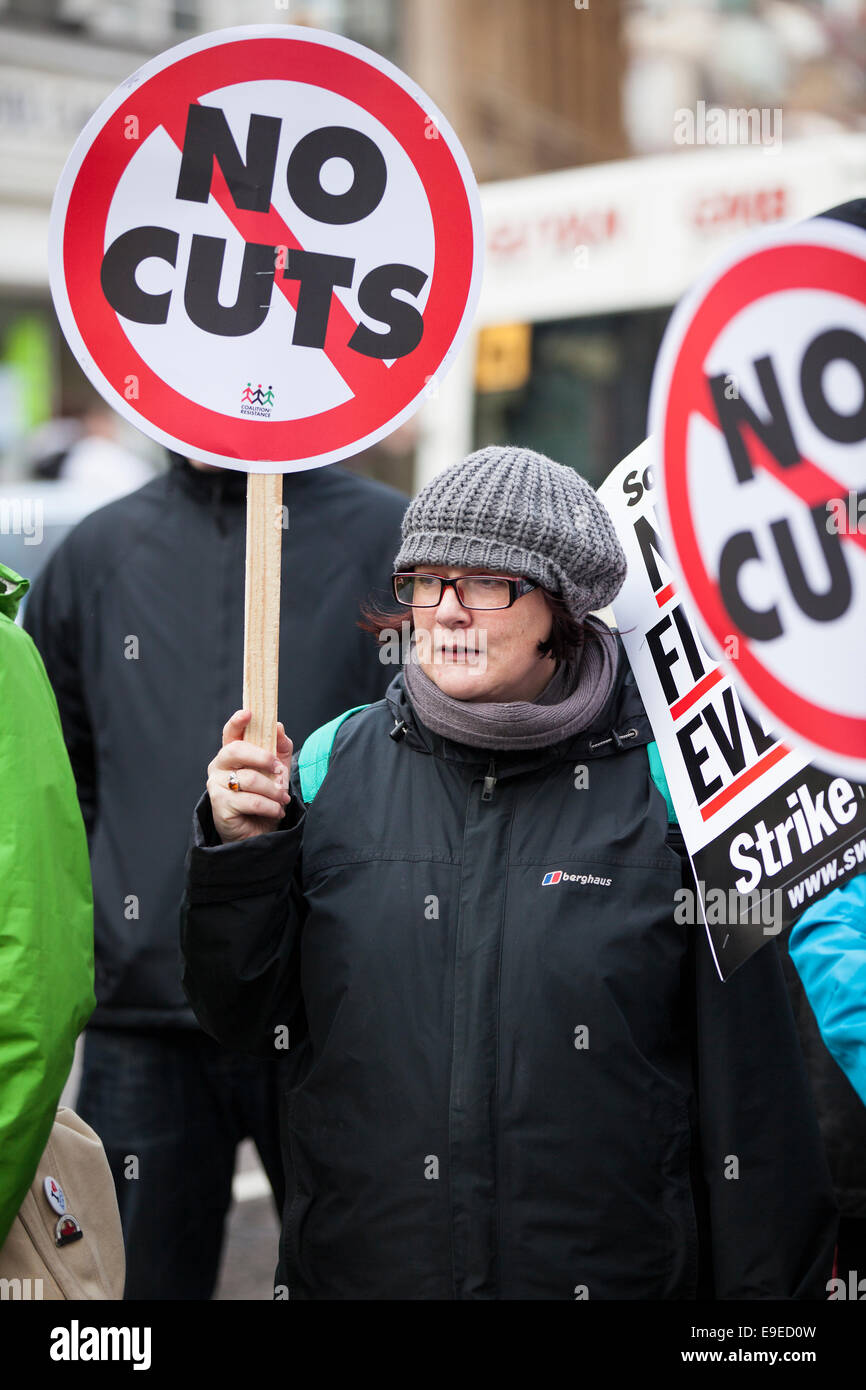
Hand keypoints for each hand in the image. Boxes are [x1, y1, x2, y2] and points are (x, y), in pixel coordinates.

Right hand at [207, 710, 293, 842]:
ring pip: (249, 779)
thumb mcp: (278, 771)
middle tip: (280, 771)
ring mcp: (216, 786)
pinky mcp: (219, 806)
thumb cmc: (265, 797)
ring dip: (273, 790)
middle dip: (263, 758)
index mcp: (232, 754)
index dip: (238, 721)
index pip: (231, 733)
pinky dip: (270, 807)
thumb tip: (278, 727)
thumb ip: (280, 749)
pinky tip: (276, 811)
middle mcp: (219, 767)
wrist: (258, 833)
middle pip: (236, 751)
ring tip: (282, 799)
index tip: (249, 713)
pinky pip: (251, 801)